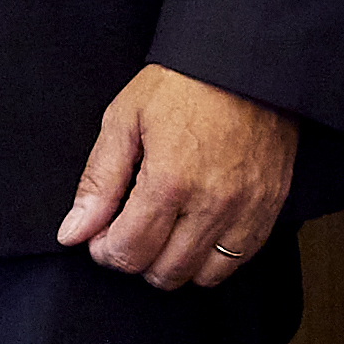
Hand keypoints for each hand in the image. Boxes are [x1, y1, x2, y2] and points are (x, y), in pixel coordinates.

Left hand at [54, 64, 296, 286]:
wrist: (244, 65)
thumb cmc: (180, 87)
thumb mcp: (122, 121)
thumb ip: (98, 183)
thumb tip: (73, 232)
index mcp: (169, 182)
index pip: (130, 252)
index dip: (105, 252)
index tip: (98, 237)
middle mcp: (212, 206)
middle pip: (165, 272)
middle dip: (135, 260)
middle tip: (126, 233)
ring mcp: (247, 211)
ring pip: (204, 277)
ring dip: (174, 265)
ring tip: (160, 234)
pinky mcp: (271, 210)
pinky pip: (240, 261)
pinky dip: (212, 260)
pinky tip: (193, 233)